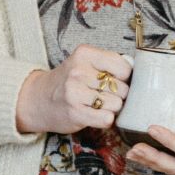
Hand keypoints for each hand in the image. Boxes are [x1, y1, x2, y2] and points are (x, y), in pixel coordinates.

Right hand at [15, 45, 132, 136]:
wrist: (37, 99)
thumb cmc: (67, 81)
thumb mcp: (84, 62)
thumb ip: (108, 63)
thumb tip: (137, 71)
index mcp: (85, 54)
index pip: (124, 67)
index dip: (125, 77)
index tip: (115, 80)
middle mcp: (79, 72)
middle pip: (123, 88)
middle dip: (118, 95)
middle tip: (103, 95)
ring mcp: (75, 93)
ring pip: (117, 104)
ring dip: (111, 108)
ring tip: (97, 104)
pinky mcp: (75, 113)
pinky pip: (107, 119)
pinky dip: (105, 119)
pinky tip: (94, 114)